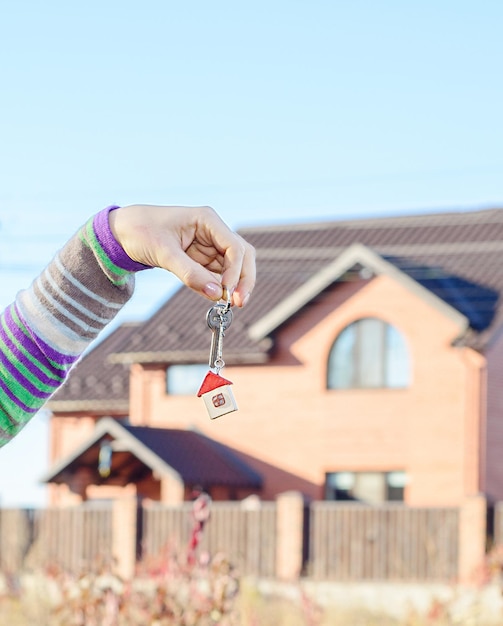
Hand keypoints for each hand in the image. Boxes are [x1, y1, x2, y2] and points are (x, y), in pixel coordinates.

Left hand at [109, 204, 254, 306]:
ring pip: (234, 267)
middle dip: (243, 279)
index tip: (227, 291)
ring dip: (234, 285)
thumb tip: (216, 294)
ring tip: (229, 305)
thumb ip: (190, 273)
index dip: (235, 270)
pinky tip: (216, 298)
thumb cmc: (142, 232)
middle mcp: (214, 231)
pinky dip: (220, 287)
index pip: (234, 246)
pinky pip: (219, 274)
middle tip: (238, 303)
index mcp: (207, 220)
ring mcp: (210, 245)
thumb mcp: (164, 253)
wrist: (124, 232)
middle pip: (242, 256)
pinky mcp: (203, 258)